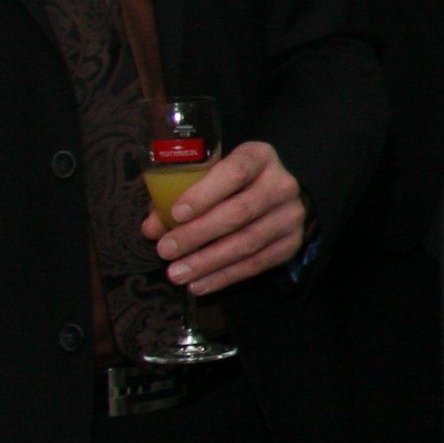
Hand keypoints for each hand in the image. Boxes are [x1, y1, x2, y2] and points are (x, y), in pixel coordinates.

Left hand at [145, 140, 308, 293]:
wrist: (276, 195)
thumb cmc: (229, 183)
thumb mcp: (206, 177)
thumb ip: (176, 196)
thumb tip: (152, 229)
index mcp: (259, 157)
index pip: (235, 172)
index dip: (205, 194)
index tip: (176, 214)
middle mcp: (282, 184)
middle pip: (239, 212)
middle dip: (198, 234)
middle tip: (165, 250)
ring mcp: (291, 215)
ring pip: (248, 242)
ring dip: (208, 262)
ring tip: (176, 274)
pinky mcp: (292, 243)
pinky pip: (258, 264)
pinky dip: (225, 277)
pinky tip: (199, 285)